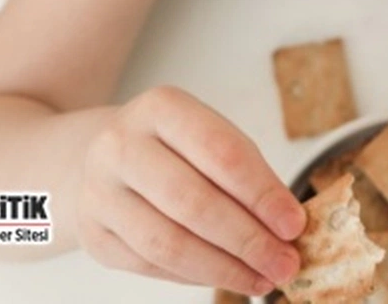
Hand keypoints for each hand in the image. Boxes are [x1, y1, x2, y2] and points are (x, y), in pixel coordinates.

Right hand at [75, 86, 304, 295]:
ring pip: (167, 243)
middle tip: (285, 263)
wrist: (109, 158)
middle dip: (248, 240)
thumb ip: (249, 176)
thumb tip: (288, 229)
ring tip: (262, 279)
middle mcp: (120, 146)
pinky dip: (196, 277)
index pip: (221, 153)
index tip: (294, 225)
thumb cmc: (176, 148)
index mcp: (160, 108)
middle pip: (192, 202)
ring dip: (224, 268)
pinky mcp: (93, 234)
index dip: (262, 194)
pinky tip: (228, 277)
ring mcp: (99, 192)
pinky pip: (150, 266)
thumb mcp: (212, 140)